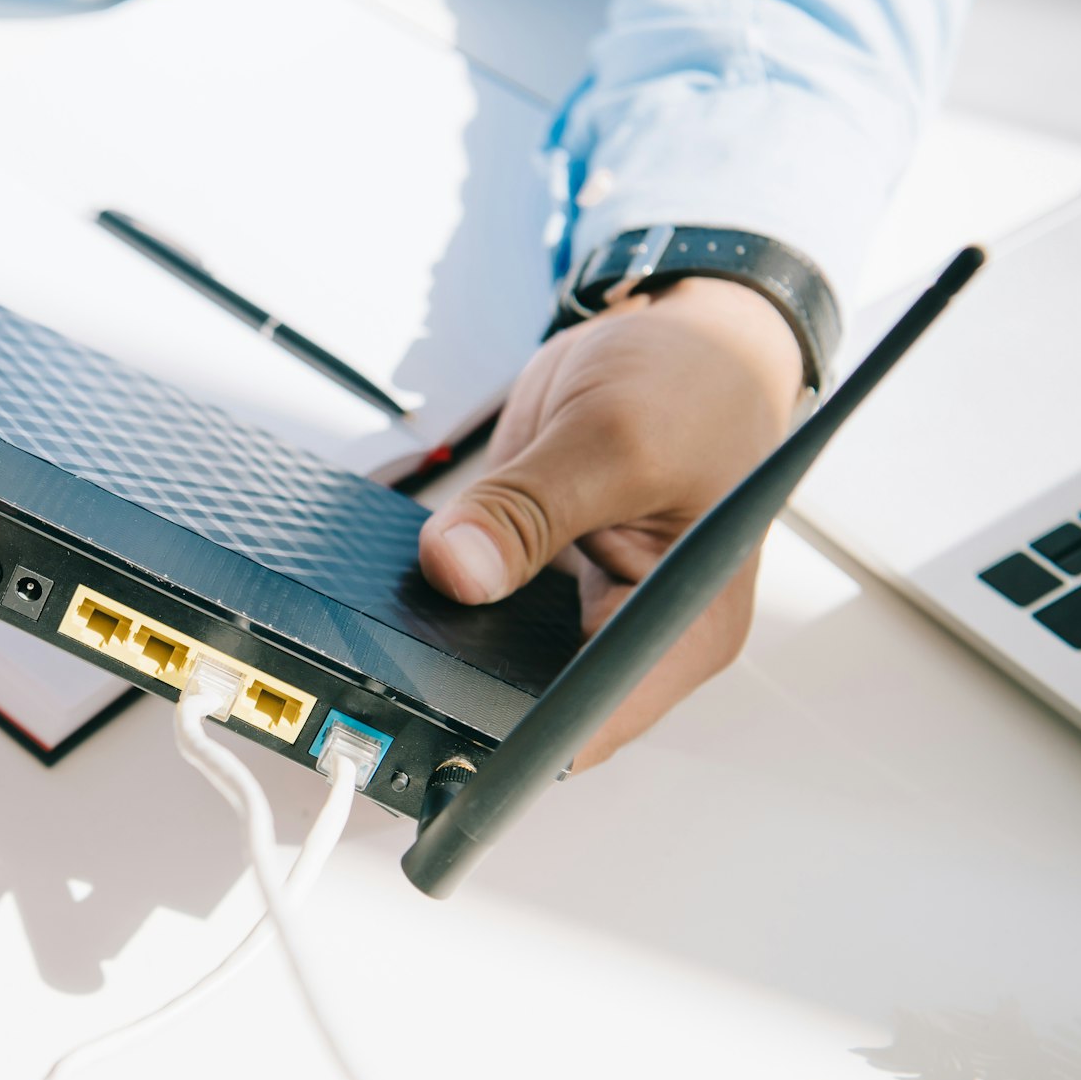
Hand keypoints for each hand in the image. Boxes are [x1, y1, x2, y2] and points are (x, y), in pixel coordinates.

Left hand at [418, 277, 804, 766]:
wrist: (684, 340)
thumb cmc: (688, 382)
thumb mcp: (606, 433)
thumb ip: (525, 508)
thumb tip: (456, 570)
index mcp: (688, 629)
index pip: (592, 727)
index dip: (511, 740)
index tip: (435, 722)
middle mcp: (640, 641)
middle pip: (537, 709)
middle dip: (464, 691)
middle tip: (392, 664)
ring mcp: (588, 619)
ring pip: (498, 668)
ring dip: (446, 646)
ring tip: (399, 615)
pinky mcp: (546, 591)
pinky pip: (481, 620)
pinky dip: (445, 603)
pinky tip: (414, 584)